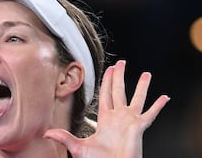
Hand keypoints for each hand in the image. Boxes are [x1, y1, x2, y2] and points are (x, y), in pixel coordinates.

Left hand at [44, 60, 169, 157]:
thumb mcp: (78, 147)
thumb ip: (64, 137)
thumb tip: (46, 133)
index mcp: (105, 118)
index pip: (106, 94)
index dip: (107, 81)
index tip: (109, 70)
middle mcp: (118, 117)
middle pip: (119, 91)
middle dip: (119, 76)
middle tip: (121, 63)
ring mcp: (130, 121)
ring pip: (137, 99)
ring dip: (142, 87)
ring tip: (146, 74)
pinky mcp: (139, 128)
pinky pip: (151, 114)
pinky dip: (158, 106)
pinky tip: (164, 97)